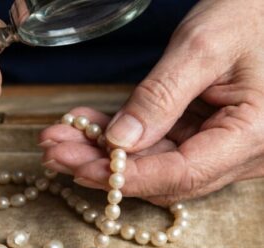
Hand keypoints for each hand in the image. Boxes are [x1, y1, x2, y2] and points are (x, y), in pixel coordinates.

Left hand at [39, 0, 263, 205]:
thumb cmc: (252, 15)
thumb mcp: (203, 46)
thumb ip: (162, 97)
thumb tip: (121, 140)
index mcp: (250, 135)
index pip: (180, 174)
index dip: (127, 177)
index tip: (80, 169)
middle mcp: (236, 152)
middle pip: (160, 174)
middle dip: (103, 166)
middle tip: (56, 152)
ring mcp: (218, 146)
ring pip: (152, 162)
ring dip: (104, 152)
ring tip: (61, 138)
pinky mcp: (201, 134)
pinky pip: (156, 143)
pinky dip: (120, 135)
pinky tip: (86, 125)